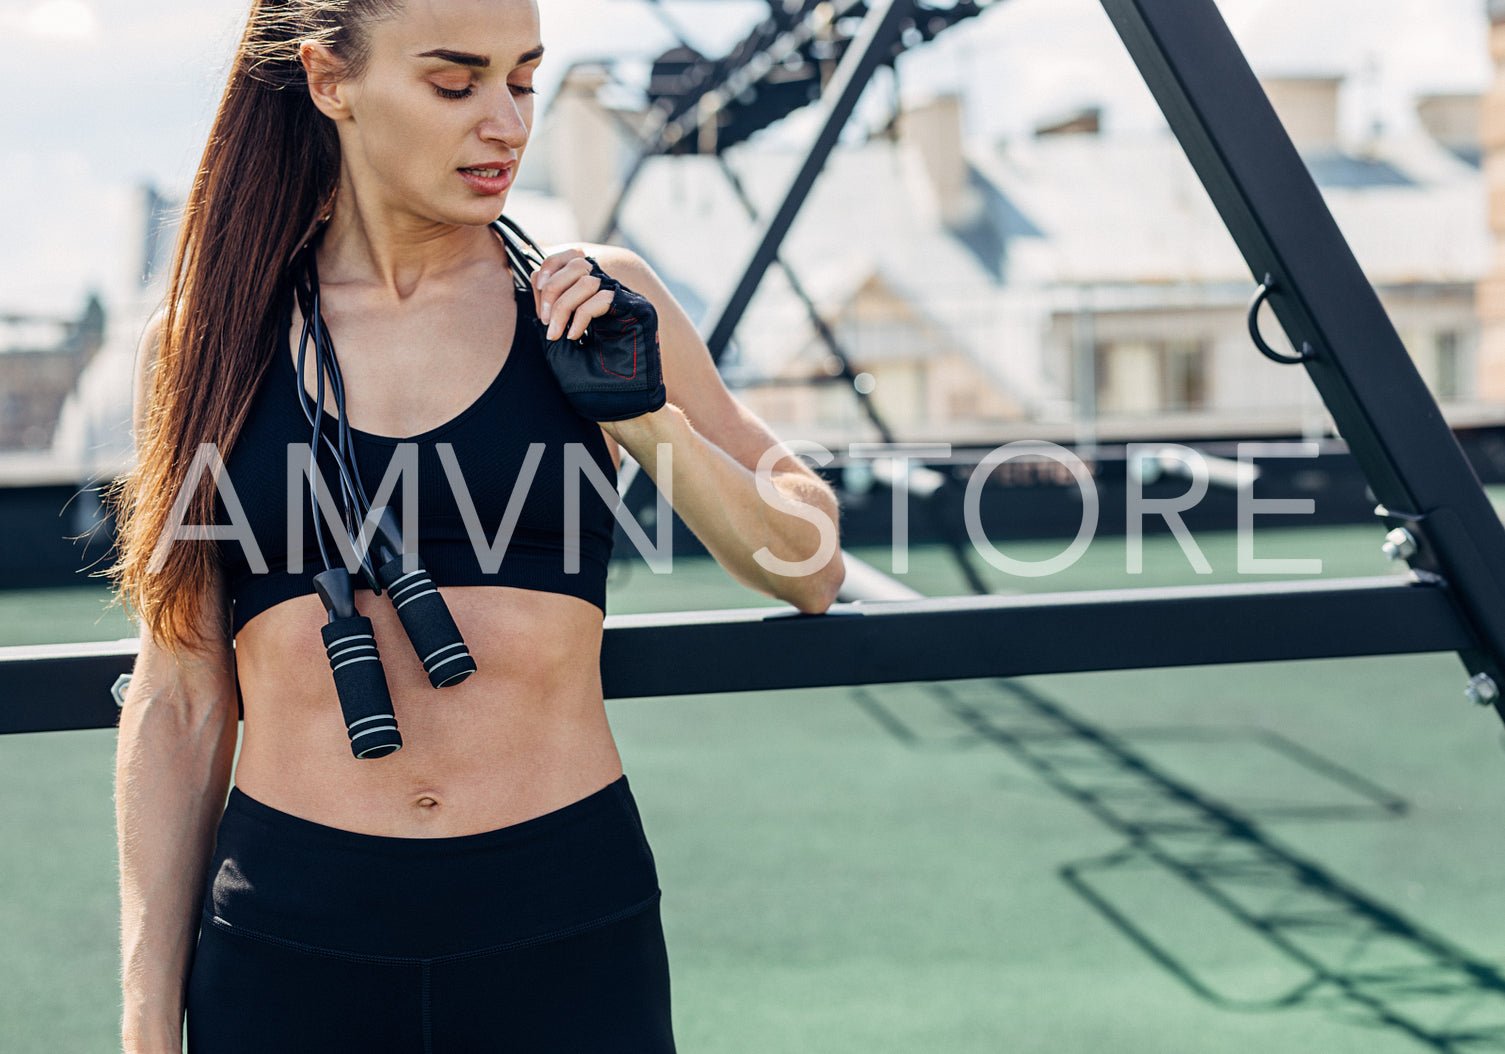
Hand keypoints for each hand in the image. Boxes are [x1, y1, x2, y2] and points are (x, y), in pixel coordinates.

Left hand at [530, 250, 666, 422]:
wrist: (615, 409)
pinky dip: (582, 314)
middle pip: (577, 262)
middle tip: (545, 321)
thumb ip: (550, 309)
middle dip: (552, 289)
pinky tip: (576, 336)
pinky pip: (604, 296)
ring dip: (563, 305)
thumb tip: (536, 277)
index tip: (538, 303)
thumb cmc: (588, 384)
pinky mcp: (640, 311)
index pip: (572, 260)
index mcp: (594, 298)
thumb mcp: (556, 340)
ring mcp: (628, 302)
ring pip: (588, 277)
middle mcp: (612, 295)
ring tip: (558, 333)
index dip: (550, 270)